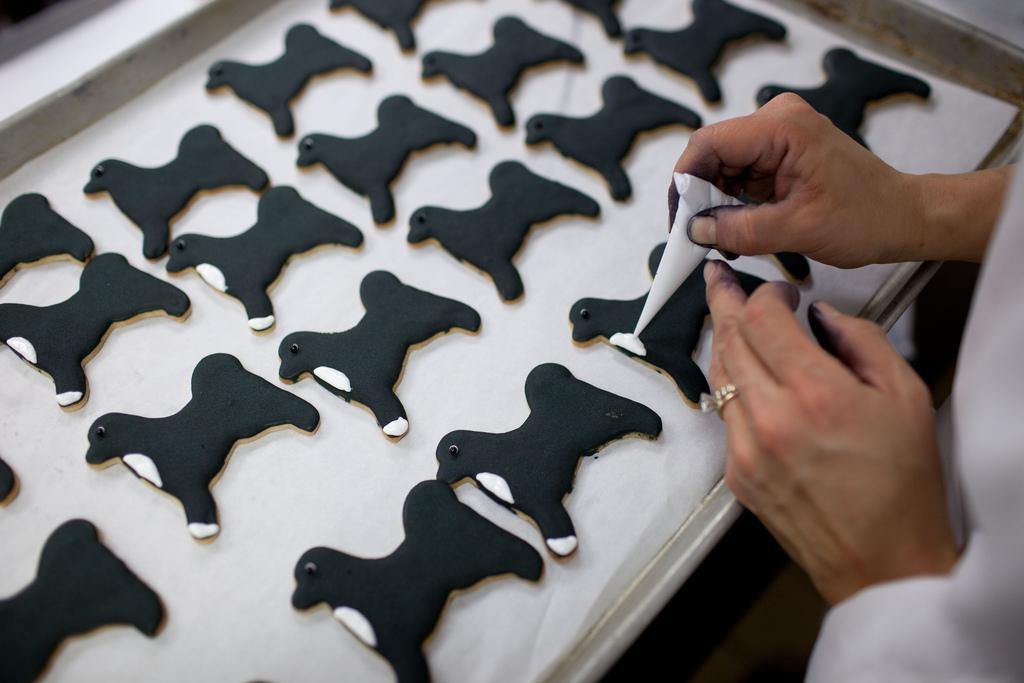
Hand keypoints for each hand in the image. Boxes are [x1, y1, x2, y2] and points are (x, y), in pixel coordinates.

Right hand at [675, 93, 1011, 266]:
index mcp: (782, 128)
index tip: (681, 219)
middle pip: (712, 155)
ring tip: (722, 238)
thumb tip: (697, 231)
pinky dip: (732, 203)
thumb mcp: (797, 230)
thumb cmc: (867, 217)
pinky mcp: (781, 154)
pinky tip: (737, 229)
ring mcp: (779, 136)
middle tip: (699, 236)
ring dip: (716, 203)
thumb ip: (740, 230)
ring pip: (723, 168)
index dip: (685, 181)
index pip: (708, 144)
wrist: (903, 217)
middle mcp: (777, 122)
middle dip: (701, 197)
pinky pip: (740, 175)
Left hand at [704, 260, 957, 604]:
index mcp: (815, 395)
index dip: (764, 294)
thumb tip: (822, 315)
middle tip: (719, 279)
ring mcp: (745, 450)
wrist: (882, 560)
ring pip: (718, 376)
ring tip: (726, 317)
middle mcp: (770, 420)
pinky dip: (731, 386)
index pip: (763, 321)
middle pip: (729, 341)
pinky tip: (744, 374)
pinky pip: (724, 414)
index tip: (779, 291)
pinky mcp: (735, 475)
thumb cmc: (902, 483)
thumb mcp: (904, 396)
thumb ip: (861, 341)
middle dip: (723, 302)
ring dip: (721, 341)